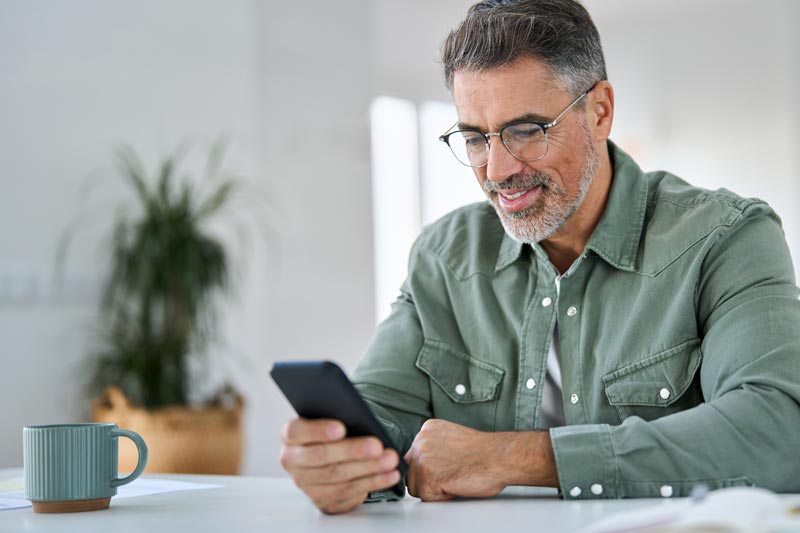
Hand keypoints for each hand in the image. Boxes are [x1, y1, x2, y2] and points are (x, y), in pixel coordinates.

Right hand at [279, 418, 401, 513]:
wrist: (330, 457)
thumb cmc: (331, 432)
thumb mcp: (329, 419)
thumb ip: (337, 416)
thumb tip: (360, 417)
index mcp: (290, 436)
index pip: (297, 432)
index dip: (318, 431)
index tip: (341, 428)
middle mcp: (293, 461)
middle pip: (321, 457)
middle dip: (352, 451)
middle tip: (377, 445)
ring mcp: (306, 484)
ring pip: (338, 477)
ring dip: (368, 468)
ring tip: (390, 459)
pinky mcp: (324, 501)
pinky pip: (350, 492)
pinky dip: (373, 482)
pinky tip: (390, 474)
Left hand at [404, 419, 557, 500]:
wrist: (500, 457)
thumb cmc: (484, 452)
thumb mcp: (452, 439)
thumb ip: (435, 447)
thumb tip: (425, 463)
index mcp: (427, 429)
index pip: (415, 456)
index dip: (432, 468)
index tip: (448, 466)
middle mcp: (421, 439)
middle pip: (411, 471)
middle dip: (428, 479)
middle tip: (452, 474)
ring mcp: (422, 456)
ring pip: (415, 486)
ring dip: (434, 489)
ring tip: (455, 478)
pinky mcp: (428, 475)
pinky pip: (426, 496)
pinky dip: (441, 496)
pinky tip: (456, 483)